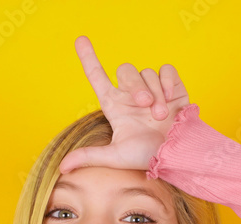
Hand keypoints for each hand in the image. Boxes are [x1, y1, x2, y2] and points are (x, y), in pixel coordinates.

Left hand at [58, 35, 190, 174]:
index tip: (80, 39)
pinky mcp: (172, 86)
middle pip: (125, 70)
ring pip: (146, 72)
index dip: (88, 57)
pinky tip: (172, 98)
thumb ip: (90, 156)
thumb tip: (63, 167)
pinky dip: (168, 82)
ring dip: (155, 93)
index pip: (97, 76)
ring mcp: (152, 89)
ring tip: (161, 115)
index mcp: (115, 105)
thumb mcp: (116, 156)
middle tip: (145, 105)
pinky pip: (166, 70)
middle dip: (136, 86)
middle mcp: (131, 94)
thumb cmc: (147, 157)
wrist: (177, 154)